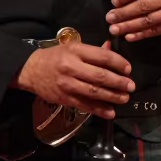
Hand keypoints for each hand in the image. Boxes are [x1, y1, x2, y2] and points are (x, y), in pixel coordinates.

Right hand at [13, 40, 134, 120]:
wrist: (30, 70)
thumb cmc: (54, 56)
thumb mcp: (72, 47)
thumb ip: (93, 51)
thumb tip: (111, 49)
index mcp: (75, 50)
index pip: (102, 56)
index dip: (118, 63)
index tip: (128, 69)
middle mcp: (71, 67)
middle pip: (100, 76)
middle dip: (119, 82)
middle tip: (131, 86)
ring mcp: (67, 84)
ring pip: (94, 92)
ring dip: (112, 97)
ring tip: (124, 98)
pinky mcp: (64, 98)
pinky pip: (85, 105)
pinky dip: (99, 110)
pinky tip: (110, 112)